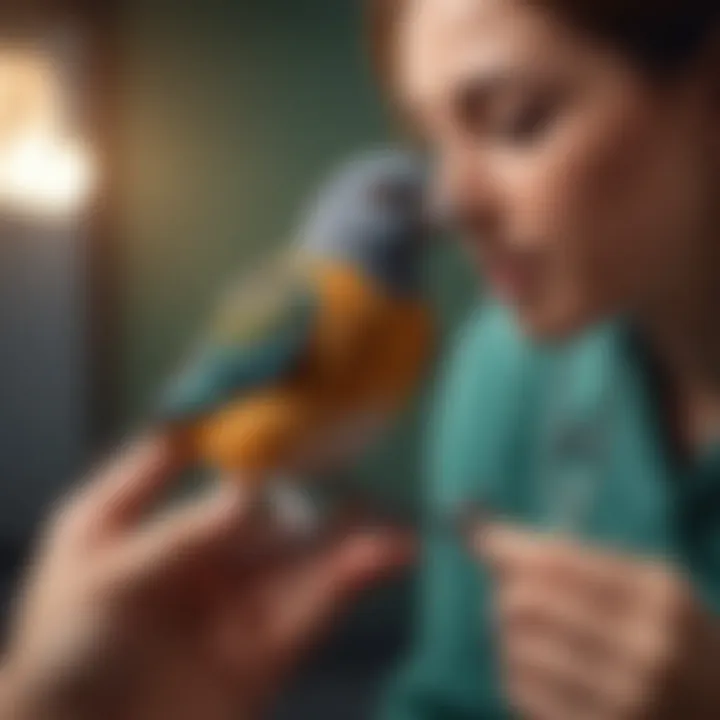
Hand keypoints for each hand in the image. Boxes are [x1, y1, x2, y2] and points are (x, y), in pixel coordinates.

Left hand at [1, 437, 413, 719]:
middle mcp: (192, 553)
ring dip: (348, 538)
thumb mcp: (103, 581)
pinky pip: (312, 606)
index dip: (231, 427)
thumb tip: (250, 493)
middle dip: (313, 487)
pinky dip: (350, 580)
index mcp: (139, 519)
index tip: (279, 397)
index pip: (189, 456)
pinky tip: (385, 555)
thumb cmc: (61, 659)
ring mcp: (231, 601)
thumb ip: (180, 536)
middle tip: (362, 461)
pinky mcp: (263, 648)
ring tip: (396, 525)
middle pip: (263, 509)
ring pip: (299, 556)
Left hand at [473, 524, 719, 719]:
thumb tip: (482, 532)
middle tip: (515, 599)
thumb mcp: (643, 589)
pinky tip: (539, 672)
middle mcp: (647, 648)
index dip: (510, 549)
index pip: (556, 560)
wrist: (715, 714)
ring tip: (530, 637)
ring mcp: (626, 699)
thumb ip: (570, 559)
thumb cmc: (667, 636)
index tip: (488, 544)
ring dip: (511, 636)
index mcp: (658, 596)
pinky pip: (521, 690)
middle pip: (528, 601)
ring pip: (518, 647)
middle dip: (509, 594)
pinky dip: (516, 673)